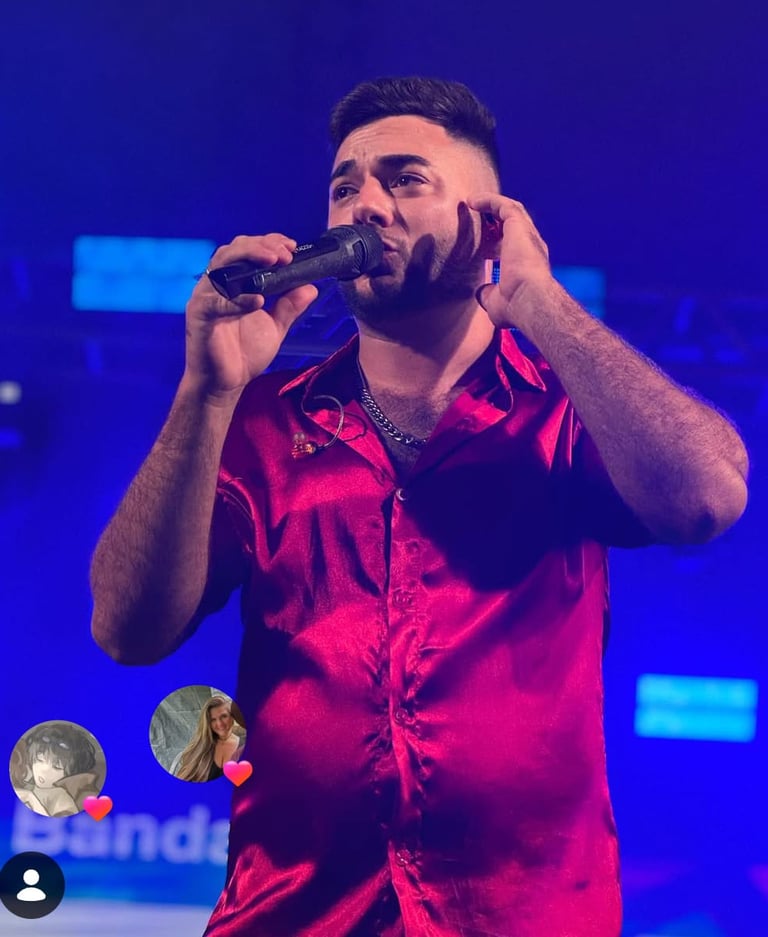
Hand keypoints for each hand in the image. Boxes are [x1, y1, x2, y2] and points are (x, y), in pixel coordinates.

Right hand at [183, 233, 317, 403]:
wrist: (224, 384)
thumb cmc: (244, 353)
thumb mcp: (274, 327)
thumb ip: (290, 306)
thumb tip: (311, 287)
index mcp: (234, 282)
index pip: (249, 249)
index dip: (269, 242)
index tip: (291, 246)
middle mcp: (217, 284)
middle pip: (234, 249)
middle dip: (261, 245)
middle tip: (284, 253)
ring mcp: (205, 298)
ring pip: (221, 264)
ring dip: (248, 258)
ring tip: (273, 261)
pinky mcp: (198, 316)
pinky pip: (214, 302)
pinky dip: (236, 299)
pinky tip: (257, 301)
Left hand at [468, 193, 556, 331]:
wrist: (529, 300)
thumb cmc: (516, 307)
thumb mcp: (496, 302)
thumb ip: (488, 294)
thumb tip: (480, 291)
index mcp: (528, 264)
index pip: (514, 248)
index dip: (497, 244)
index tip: (482, 248)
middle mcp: (531, 246)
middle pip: (513, 226)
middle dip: (495, 221)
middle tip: (477, 220)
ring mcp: (527, 234)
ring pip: (510, 211)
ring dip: (491, 205)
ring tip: (472, 202)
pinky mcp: (519, 225)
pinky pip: (503, 205)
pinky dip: (488, 200)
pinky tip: (472, 201)